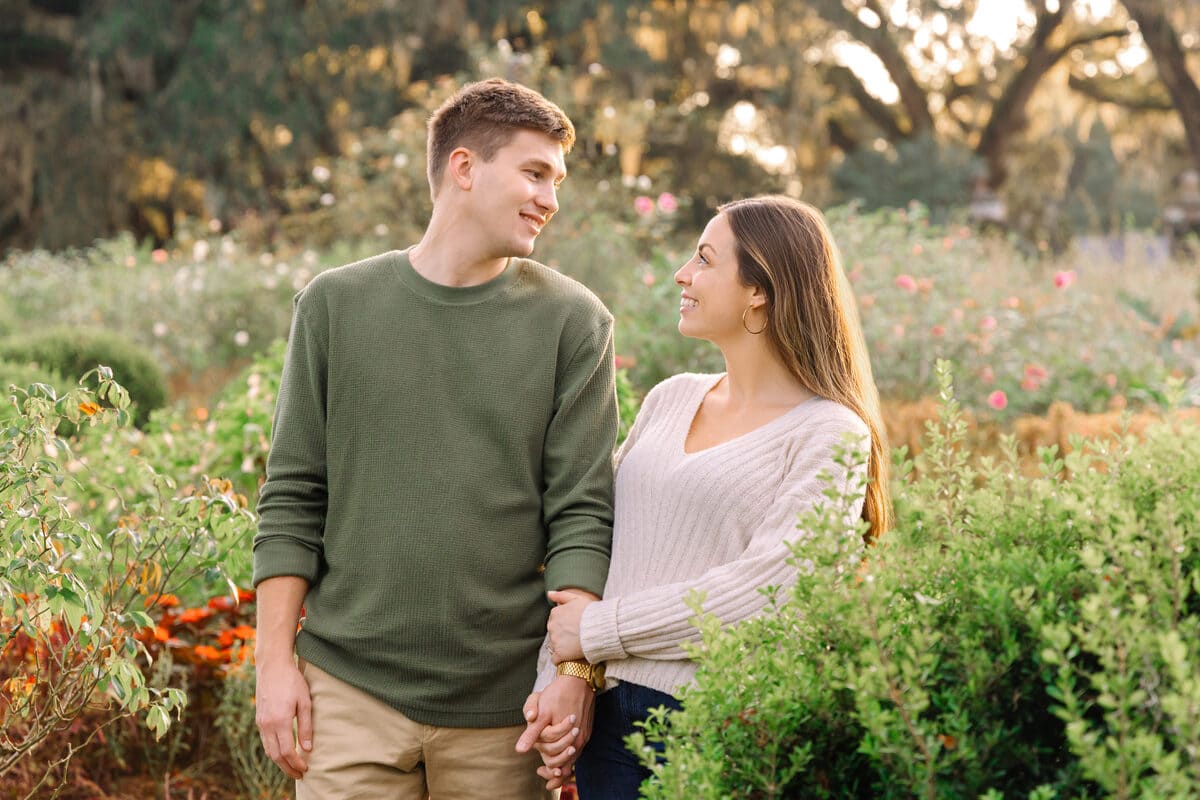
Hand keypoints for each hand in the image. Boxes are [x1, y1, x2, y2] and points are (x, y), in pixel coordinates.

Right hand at [255, 658, 312, 779]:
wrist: (272, 666)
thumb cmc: (292, 681)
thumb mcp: (305, 702)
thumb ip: (306, 726)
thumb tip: (308, 749)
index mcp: (279, 721)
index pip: (287, 752)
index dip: (296, 763)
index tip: (306, 769)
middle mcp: (267, 725)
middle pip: (275, 756)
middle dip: (287, 768)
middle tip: (300, 775)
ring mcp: (261, 722)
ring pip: (268, 750)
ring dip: (280, 762)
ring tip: (292, 767)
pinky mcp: (259, 719)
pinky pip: (265, 741)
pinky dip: (273, 751)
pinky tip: (283, 752)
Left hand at [515, 676, 594, 789]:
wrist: (578, 679)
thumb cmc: (558, 694)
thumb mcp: (541, 712)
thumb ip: (532, 733)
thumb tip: (519, 751)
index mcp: (565, 738)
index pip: (554, 762)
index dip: (547, 771)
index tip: (539, 772)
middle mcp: (578, 740)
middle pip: (566, 764)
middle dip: (554, 769)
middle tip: (542, 772)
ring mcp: (585, 736)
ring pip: (574, 758)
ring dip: (563, 763)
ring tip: (554, 769)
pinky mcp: (588, 730)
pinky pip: (579, 748)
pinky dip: (570, 754)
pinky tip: (564, 750)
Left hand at [547, 589, 595, 663]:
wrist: (601, 628)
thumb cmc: (592, 612)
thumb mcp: (577, 598)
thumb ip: (561, 595)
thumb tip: (549, 594)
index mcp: (555, 613)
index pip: (555, 621)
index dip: (566, 624)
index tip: (575, 626)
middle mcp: (552, 626)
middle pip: (554, 633)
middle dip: (563, 635)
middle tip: (577, 636)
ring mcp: (555, 640)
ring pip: (555, 645)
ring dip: (563, 646)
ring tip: (576, 645)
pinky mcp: (560, 653)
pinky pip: (556, 659)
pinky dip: (562, 659)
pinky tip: (571, 656)